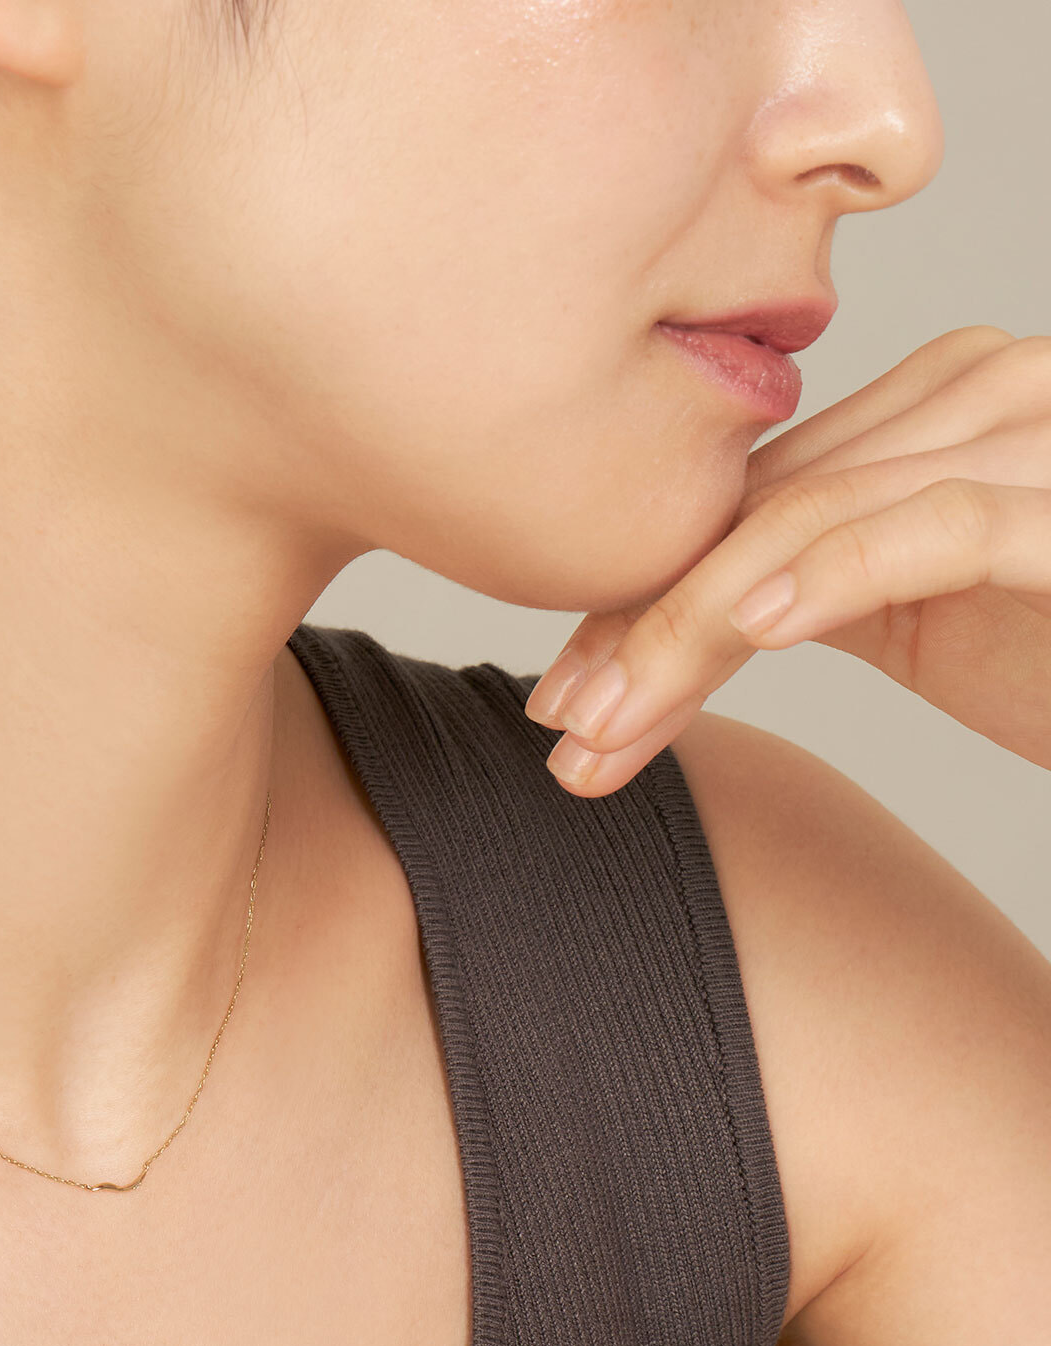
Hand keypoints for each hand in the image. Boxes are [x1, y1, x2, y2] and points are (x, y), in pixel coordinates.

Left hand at [524, 326, 1050, 794]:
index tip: (559, 706)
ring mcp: (1032, 438)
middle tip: (560, 732)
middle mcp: (979, 396)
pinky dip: (830, 578)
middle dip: (639, 632)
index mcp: (932, 409)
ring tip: (608, 727)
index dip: (636, 604)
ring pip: (808, 526)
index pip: (743, 505)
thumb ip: (819, 584)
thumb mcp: (927, 618)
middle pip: (756, 515)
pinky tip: (745, 632)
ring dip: (685, 635)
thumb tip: (680, 617)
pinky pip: (929, 530)